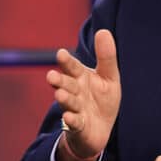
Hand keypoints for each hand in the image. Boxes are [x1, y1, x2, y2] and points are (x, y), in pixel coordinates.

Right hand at [46, 30, 120, 160]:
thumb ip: (106, 56)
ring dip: (64, 98)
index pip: (73, 67)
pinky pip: (74, 123)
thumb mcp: (109, 77)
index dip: (67, 61)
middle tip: (51, 76)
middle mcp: (75, 91)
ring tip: (60, 94)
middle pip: (66, 84)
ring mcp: (75, 109)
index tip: (61, 53)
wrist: (100, 129)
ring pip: (69, 102)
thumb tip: (103, 30)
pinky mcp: (79, 127)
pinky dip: (72, 120)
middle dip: (59, 80)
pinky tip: (69, 117)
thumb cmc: (101, 99)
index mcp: (80, 77)